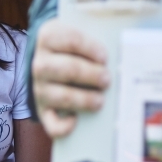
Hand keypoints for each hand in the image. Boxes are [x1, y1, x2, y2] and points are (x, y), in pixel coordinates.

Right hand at [31, 19, 109, 137]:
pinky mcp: (43, 109)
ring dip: (84, 100)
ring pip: (62, 96)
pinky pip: (51, 123)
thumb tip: (121, 49)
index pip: (72, 40)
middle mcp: (40, 64)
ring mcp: (40, 88)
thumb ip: (94, 37)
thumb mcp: (75, 34)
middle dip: (91, 75)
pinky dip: (63, 127)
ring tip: (100, 100)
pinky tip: (75, 122)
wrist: (47, 61)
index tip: (105, 57)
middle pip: (68, 69)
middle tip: (107, 79)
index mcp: (48, 37)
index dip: (91, 49)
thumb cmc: (71, 48)